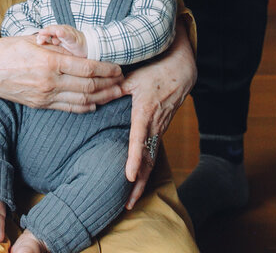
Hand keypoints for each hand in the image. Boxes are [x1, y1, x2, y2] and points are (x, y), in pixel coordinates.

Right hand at [0, 35, 122, 111]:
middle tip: (124, 82)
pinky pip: (68, 108)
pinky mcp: (41, 105)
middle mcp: (50, 82)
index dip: (106, 69)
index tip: (119, 68)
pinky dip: (85, 107)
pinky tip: (95, 104)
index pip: (87, 68)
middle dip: (110, 84)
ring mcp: (46, 96)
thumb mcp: (30, 40)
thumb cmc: (5, 51)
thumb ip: (54, 43)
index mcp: (50, 62)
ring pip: (81, 100)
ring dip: (102, 98)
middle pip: (89, 86)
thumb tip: (76, 45)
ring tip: (116, 94)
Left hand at [36, 24, 87, 57]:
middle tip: (39, 40)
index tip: (37, 42)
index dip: (41, 36)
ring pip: (58, 30)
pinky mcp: (74, 38)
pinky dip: (63, 33)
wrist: (86, 49)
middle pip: (50, 30)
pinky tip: (59, 33)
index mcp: (56, 35)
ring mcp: (68, 33)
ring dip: (50, 31)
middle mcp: (61, 32)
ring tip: (43, 32)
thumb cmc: (71, 49)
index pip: (46, 33)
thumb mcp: (58, 50)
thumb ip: (49, 48)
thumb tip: (37, 52)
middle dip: (44, 34)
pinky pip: (68, 35)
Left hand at [119, 20, 195, 207]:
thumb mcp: (133, 75)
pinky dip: (146, 170)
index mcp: (145, 112)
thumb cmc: (155, 70)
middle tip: (128, 205)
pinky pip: (153, 153)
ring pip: (151, 160)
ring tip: (130, 202)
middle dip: (138, 184)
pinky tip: (137, 182)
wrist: (182, 70)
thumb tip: (93, 92)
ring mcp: (159, 129)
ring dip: (142, 181)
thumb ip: (114, 86)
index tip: (128, 177)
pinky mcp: (160, 130)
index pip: (138, 140)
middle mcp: (154, 125)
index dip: (133, 159)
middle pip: (147, 160)